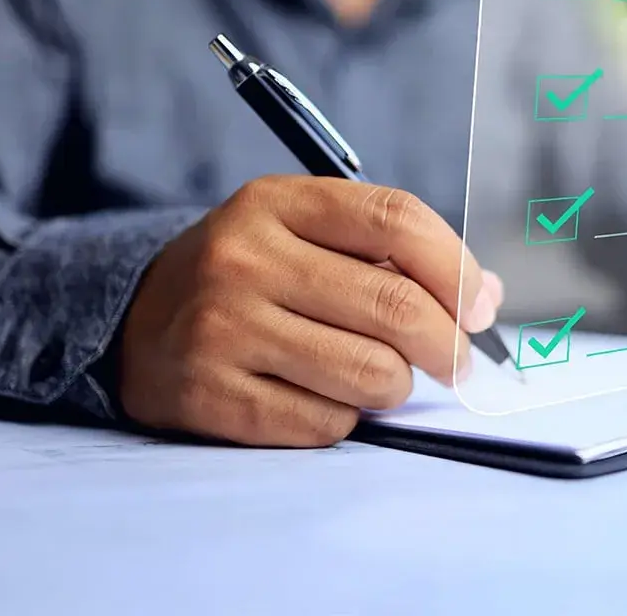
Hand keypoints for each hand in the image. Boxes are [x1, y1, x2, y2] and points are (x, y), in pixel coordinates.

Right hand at [119, 177, 500, 447]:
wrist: (139, 322)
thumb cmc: (252, 277)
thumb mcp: (306, 235)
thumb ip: (394, 254)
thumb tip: (487, 297)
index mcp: (277, 201)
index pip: (397, 220)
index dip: (456, 268)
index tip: (480, 308)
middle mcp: (245, 257)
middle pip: (394, 306)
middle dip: (447, 345)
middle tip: (455, 362)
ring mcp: (223, 328)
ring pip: (370, 375)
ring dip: (393, 386)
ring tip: (376, 377)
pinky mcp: (211, 395)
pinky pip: (326, 424)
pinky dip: (343, 419)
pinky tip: (321, 398)